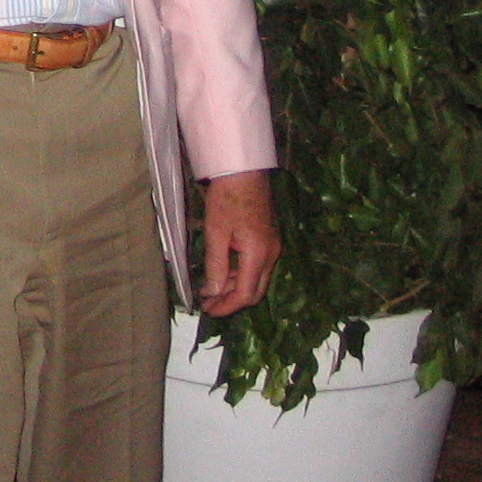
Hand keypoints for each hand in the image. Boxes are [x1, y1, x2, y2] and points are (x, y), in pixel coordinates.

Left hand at [199, 170, 280, 315]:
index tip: (209, 311)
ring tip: (211, 291)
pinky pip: (256, 265)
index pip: (246, 293)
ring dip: (235, 287)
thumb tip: (213, 291)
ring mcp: (272, 246)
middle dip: (232, 301)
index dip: (227, 306)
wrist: (243, 171)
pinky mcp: (268, 239)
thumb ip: (216, 264)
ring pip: (256, 279)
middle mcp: (271, 254)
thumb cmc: (227, 198)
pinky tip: (223, 273)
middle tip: (209, 305)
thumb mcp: (216, 232)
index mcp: (260, 254)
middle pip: (256, 291)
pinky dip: (240, 273)